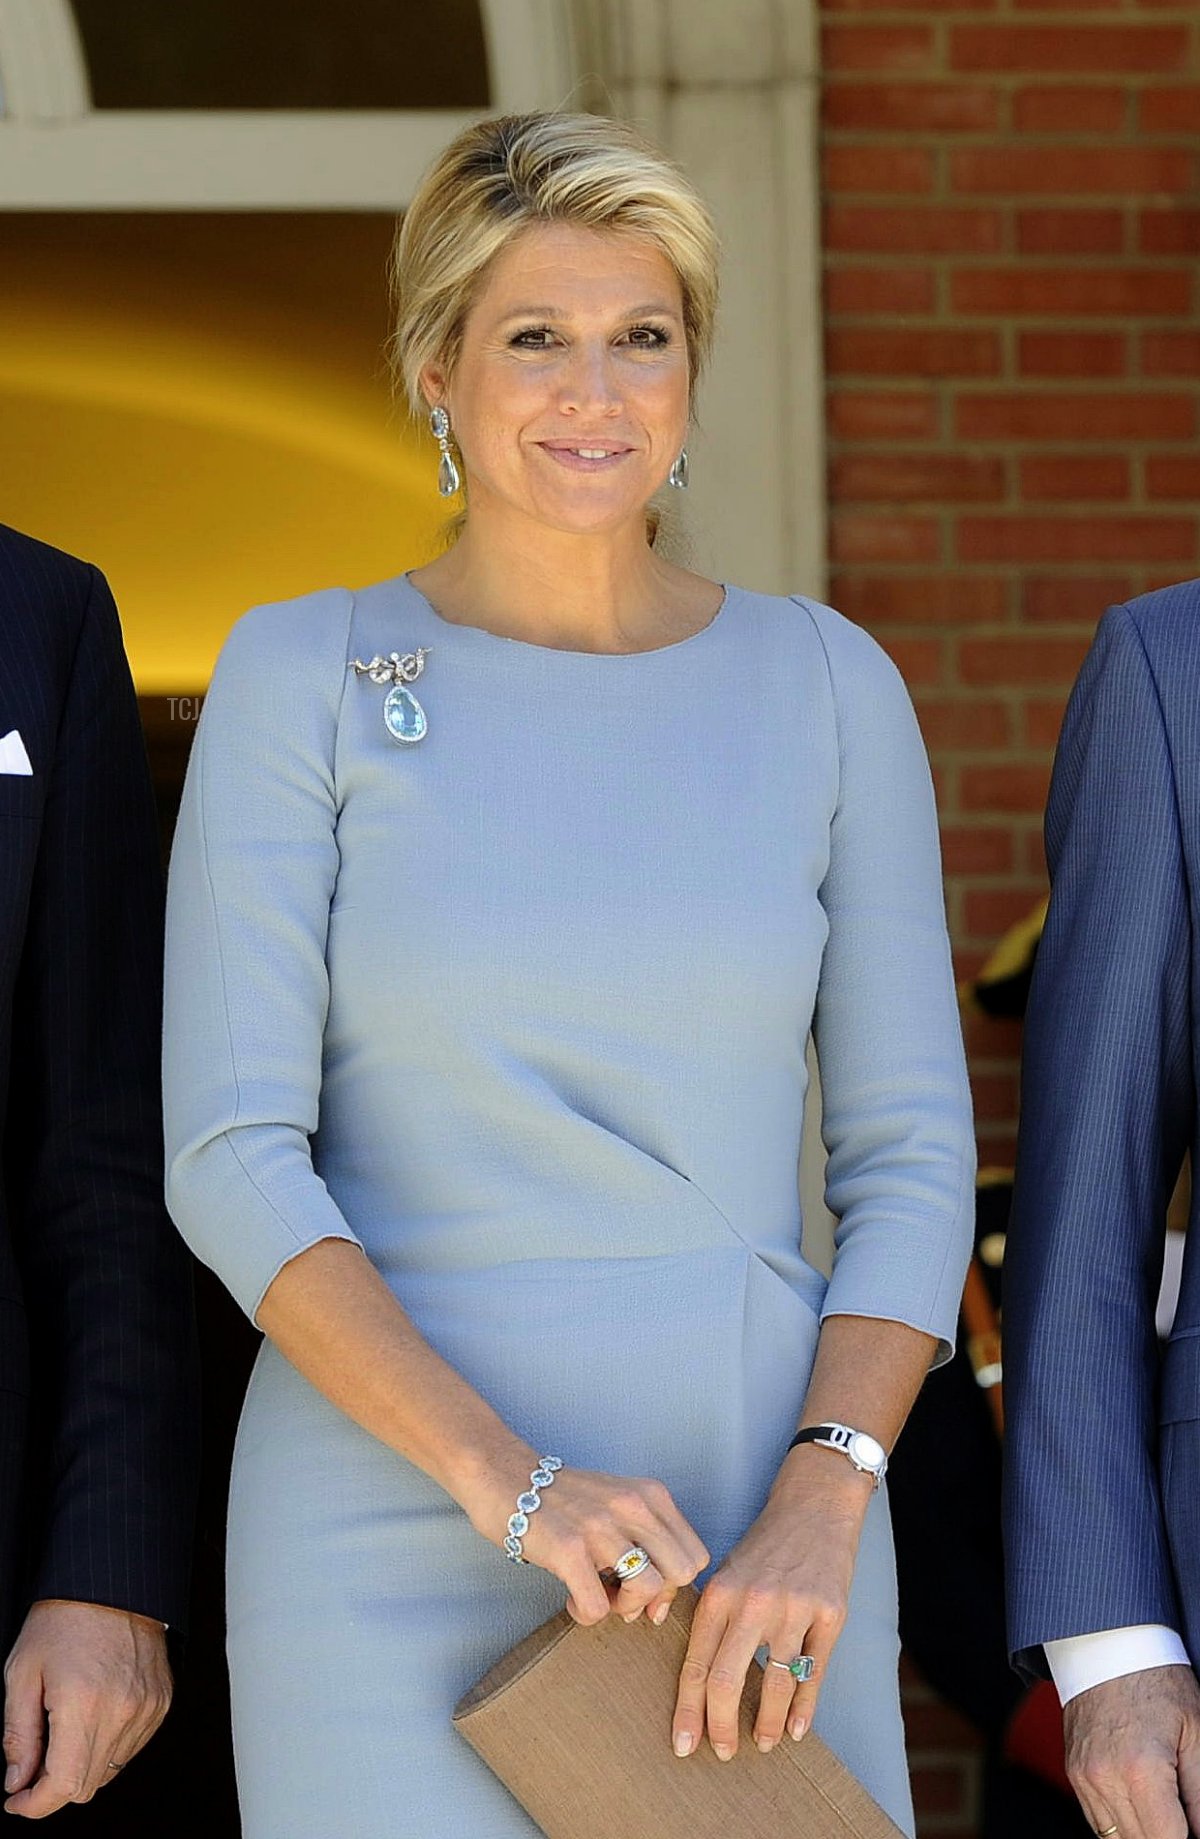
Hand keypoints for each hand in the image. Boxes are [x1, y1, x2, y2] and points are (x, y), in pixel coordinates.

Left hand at [3, 1599, 171, 1817]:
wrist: (112, 1584)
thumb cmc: (65, 1618)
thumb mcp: (22, 1672)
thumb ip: (18, 1734)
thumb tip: (18, 1781)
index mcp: (83, 1703)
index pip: (64, 1786)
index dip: (35, 1805)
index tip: (17, 1800)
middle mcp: (122, 1710)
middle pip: (87, 1787)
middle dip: (53, 1789)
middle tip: (32, 1768)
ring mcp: (147, 1707)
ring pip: (109, 1771)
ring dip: (81, 1768)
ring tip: (63, 1733)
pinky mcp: (160, 1702)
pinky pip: (130, 1749)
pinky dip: (106, 1748)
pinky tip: (90, 1721)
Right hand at [467, 1450, 709, 1628]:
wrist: (504, 1474)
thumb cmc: (561, 1498)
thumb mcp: (616, 1504)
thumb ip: (644, 1544)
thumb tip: (657, 1609)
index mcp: (650, 1494)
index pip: (695, 1556)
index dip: (674, 1583)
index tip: (642, 1587)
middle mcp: (632, 1506)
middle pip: (682, 1574)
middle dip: (654, 1596)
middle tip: (620, 1593)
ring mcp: (600, 1526)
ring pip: (647, 1589)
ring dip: (621, 1607)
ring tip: (594, 1593)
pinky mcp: (568, 1549)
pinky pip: (597, 1607)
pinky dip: (586, 1614)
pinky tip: (570, 1598)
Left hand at [672, 1449, 870, 1761]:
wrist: (814, 1509)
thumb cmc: (764, 1548)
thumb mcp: (725, 1572)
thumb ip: (711, 1619)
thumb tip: (695, 1679)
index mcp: (720, 1593)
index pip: (697, 1664)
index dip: (688, 1710)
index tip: (682, 1744)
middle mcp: (753, 1602)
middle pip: (728, 1679)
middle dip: (721, 1725)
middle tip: (721, 1751)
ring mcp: (794, 1609)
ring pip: (775, 1683)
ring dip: (765, 1723)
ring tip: (761, 1743)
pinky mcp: (830, 1615)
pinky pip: (814, 1673)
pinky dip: (804, 1708)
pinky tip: (795, 1729)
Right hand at [1062, 1664, 1199, 1838]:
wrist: (1108, 1645)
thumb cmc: (1156, 1681)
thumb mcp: (1196, 1734)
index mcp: (1141, 1770)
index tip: (1193, 1831)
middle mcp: (1105, 1779)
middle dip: (1167, 1835)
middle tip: (1182, 1818)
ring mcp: (1084, 1778)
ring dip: (1144, 1833)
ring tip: (1165, 1811)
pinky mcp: (1074, 1773)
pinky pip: (1099, 1821)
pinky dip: (1123, 1824)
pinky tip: (1141, 1805)